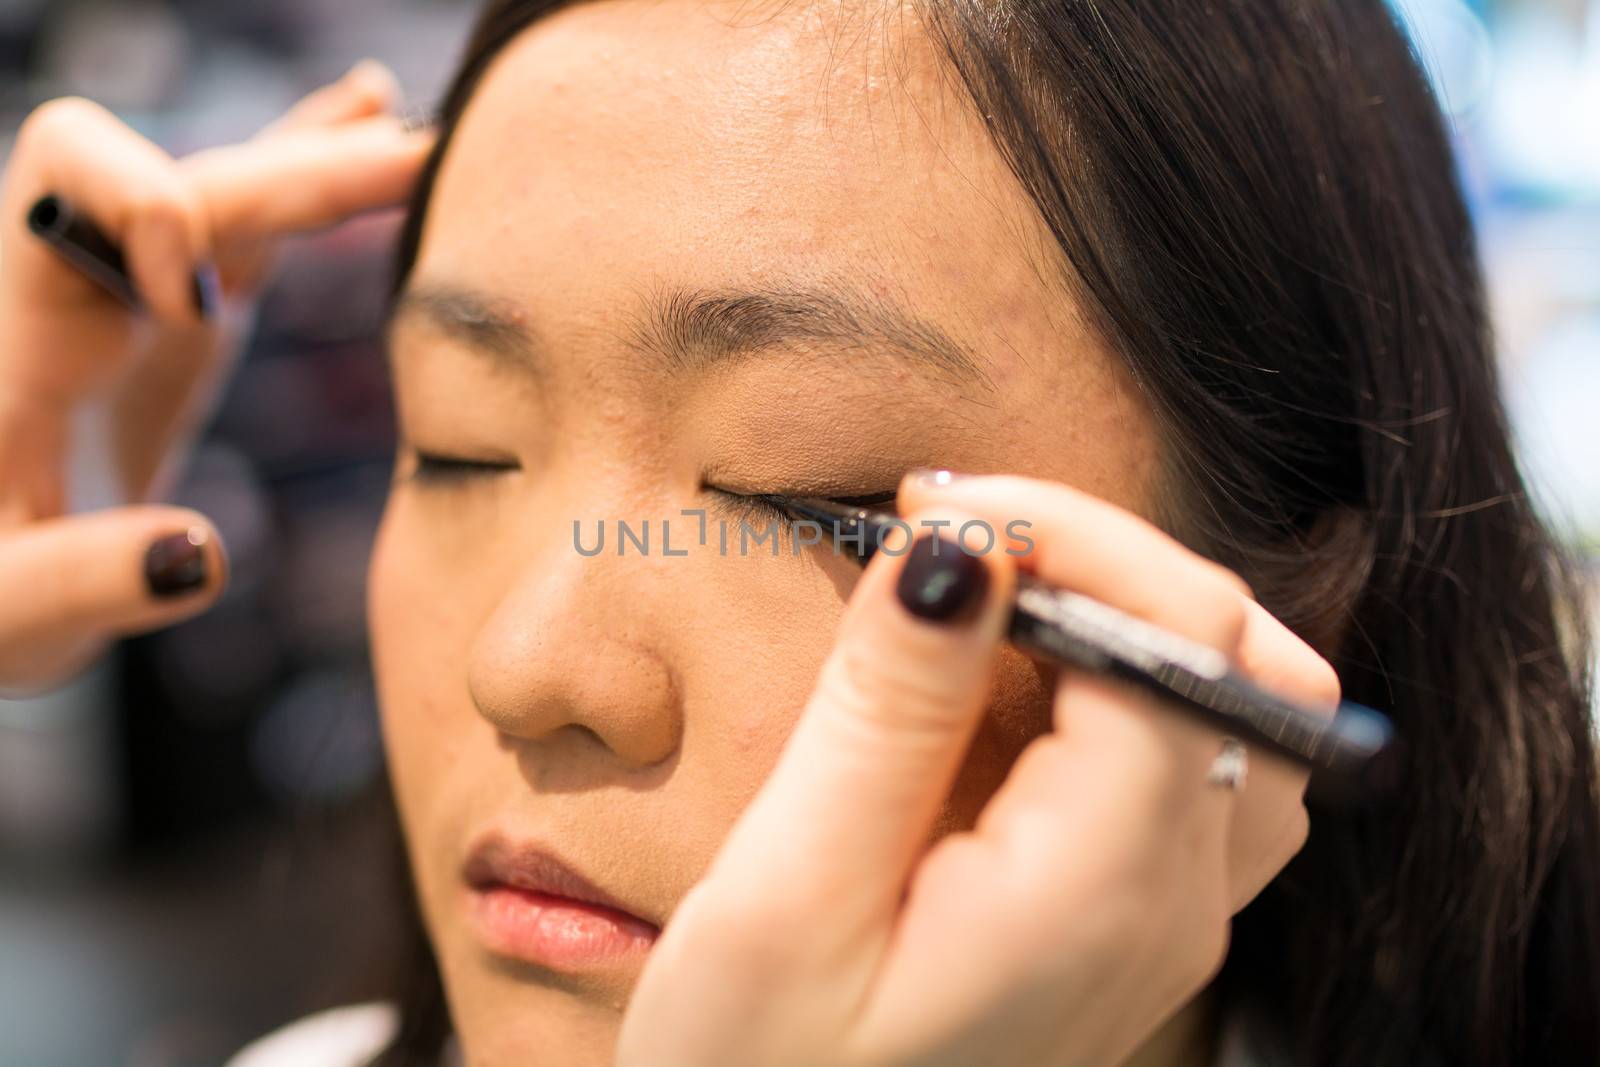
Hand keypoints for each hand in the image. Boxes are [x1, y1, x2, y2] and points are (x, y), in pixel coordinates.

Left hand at [0, 62, 432, 693]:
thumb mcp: (0, 614)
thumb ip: (78, 582)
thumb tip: (198, 555)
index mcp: (27, 322)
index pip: (73, 166)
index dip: (152, 212)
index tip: (196, 314)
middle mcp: (88, 282)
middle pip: (201, 170)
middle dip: (307, 167)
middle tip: (429, 162)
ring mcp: (146, 297)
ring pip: (243, 188)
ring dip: (333, 167)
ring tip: (429, 146)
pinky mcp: (189, 323)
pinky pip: (256, 221)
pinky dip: (315, 167)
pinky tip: (373, 116)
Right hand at [615, 472, 1339, 1066]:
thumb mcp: (784, 902)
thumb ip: (886, 718)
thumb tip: (958, 550)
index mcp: (1101, 894)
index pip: (1181, 634)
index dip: (1072, 532)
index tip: (933, 508)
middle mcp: (1171, 907)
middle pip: (1238, 659)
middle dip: (1110, 561)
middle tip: (959, 542)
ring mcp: (1163, 925)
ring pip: (1233, 709)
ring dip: (1125, 618)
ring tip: (988, 601)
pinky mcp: (1125, 929)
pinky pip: (1186, 766)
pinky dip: (1121, 686)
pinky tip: (1010, 690)